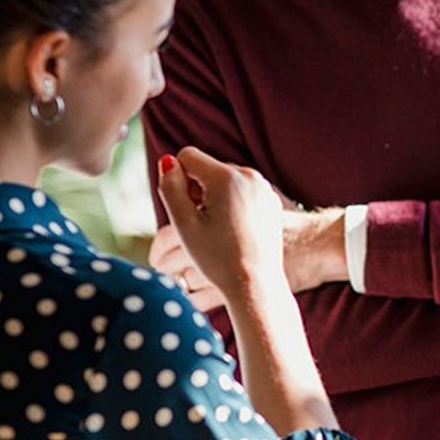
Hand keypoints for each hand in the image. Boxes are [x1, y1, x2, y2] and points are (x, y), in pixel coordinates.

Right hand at [155, 149, 285, 302]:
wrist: (256, 283)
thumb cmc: (217, 257)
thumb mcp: (183, 223)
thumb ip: (170, 187)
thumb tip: (168, 161)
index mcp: (227, 177)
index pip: (187, 156)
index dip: (178, 182)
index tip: (187, 210)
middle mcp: (249, 175)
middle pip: (207, 168)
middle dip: (197, 189)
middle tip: (202, 224)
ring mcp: (264, 188)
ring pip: (224, 180)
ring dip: (214, 197)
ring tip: (218, 229)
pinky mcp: (271, 201)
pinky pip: (242, 191)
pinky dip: (232, 204)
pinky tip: (234, 231)